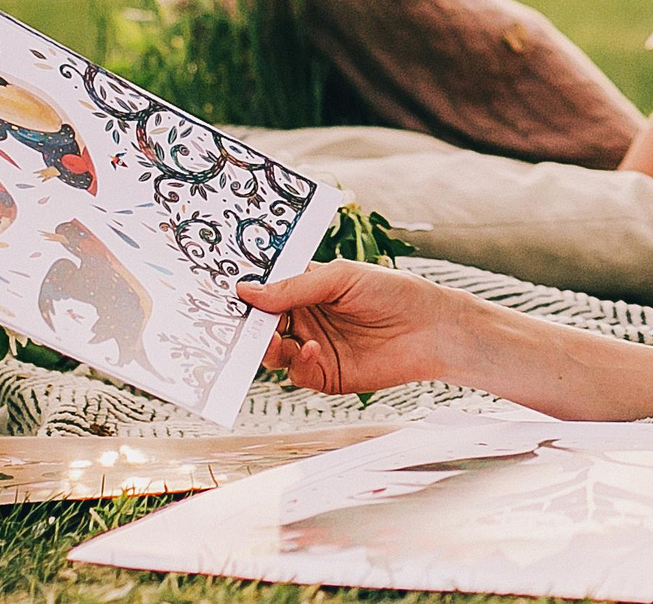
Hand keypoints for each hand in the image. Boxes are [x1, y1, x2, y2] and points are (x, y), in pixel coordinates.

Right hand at [237, 260, 474, 394]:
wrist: (431, 330)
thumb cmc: (393, 292)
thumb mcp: (341, 277)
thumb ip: (294, 286)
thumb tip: (247, 291)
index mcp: (306, 287)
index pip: (266, 290)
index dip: (246, 293)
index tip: (222, 293)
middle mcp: (304, 317)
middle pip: (261, 324)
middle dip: (246, 324)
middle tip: (234, 323)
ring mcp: (312, 347)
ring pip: (271, 351)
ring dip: (265, 346)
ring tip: (270, 338)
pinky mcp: (324, 374)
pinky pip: (295, 372)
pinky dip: (296, 362)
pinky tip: (310, 348)